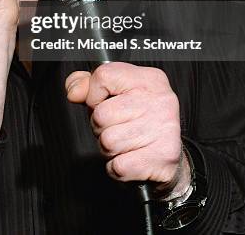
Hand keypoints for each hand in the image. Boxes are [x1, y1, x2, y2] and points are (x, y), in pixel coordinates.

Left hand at [65, 62, 190, 196]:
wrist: (169, 158)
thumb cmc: (138, 121)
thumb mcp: (114, 94)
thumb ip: (88, 86)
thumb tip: (74, 91)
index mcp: (149, 79)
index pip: (103, 76)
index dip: (93, 95)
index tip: (102, 103)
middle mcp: (160, 100)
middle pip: (101, 114)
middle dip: (100, 127)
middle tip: (117, 128)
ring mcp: (164, 128)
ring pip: (108, 142)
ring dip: (109, 149)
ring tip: (125, 143)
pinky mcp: (164, 157)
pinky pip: (119, 166)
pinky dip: (118, 168)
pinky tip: (131, 159)